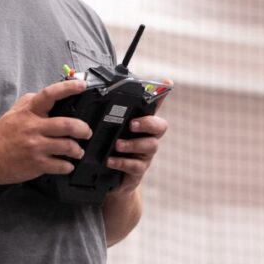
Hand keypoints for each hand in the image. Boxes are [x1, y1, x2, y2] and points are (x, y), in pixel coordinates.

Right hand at [0, 79, 91, 185]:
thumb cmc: (2, 135)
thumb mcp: (13, 112)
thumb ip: (31, 102)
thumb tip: (50, 95)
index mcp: (28, 112)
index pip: (50, 95)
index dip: (68, 88)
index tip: (82, 85)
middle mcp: (33, 128)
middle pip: (67, 125)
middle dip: (83, 129)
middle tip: (86, 132)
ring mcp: (36, 147)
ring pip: (67, 146)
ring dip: (78, 150)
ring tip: (78, 151)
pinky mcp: (37, 164)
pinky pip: (60, 165)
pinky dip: (68, 166)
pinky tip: (67, 164)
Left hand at [105, 79, 170, 196]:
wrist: (110, 180)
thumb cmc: (113, 150)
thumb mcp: (110, 130)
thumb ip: (110, 114)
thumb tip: (98, 91)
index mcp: (142, 125)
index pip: (156, 106)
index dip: (163, 95)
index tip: (166, 83)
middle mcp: (148, 138)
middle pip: (160, 126)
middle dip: (148, 123)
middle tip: (132, 124)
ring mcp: (145, 155)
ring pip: (150, 146)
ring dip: (133, 144)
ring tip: (117, 145)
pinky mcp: (138, 171)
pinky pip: (136, 166)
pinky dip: (122, 162)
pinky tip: (110, 160)